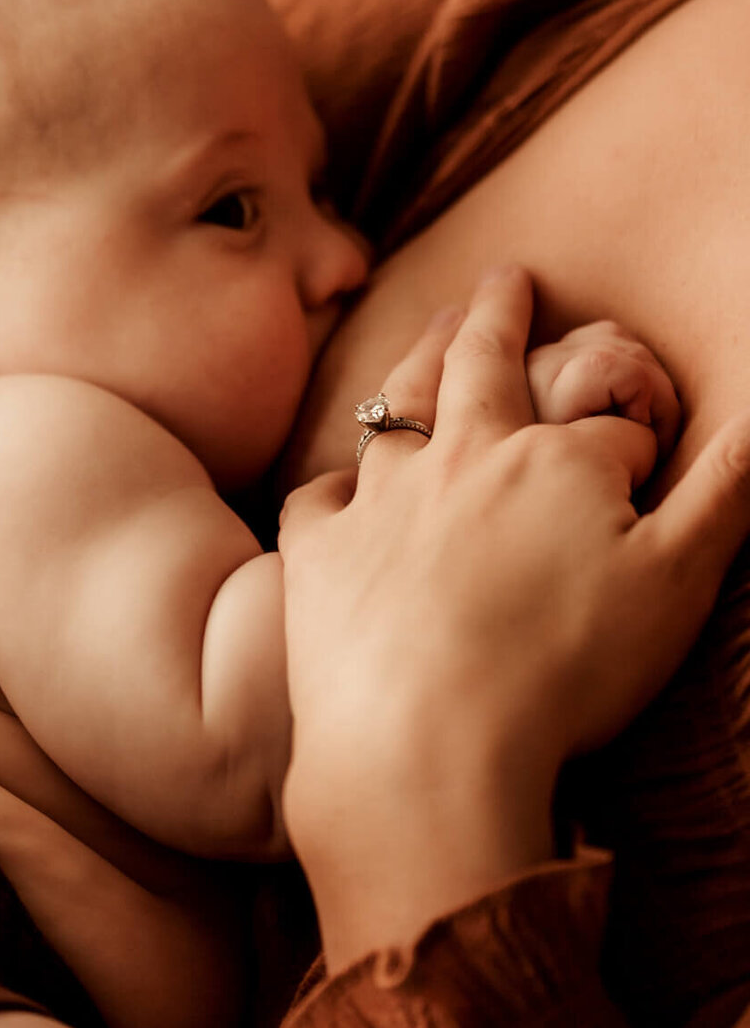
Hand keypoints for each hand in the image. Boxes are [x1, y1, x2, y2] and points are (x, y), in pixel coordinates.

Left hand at [279, 268, 749, 967]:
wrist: (424, 749)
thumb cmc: (565, 672)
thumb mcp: (678, 579)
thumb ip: (725, 490)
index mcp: (552, 461)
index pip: (608, 426)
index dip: (633, 439)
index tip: (640, 449)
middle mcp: (459, 457)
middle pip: (479, 362)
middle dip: (498, 313)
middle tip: (506, 278)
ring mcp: (379, 499)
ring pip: (396, 410)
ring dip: (415, 366)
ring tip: (427, 342)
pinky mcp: (318, 552)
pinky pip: (320, 498)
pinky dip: (334, 489)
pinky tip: (340, 491)